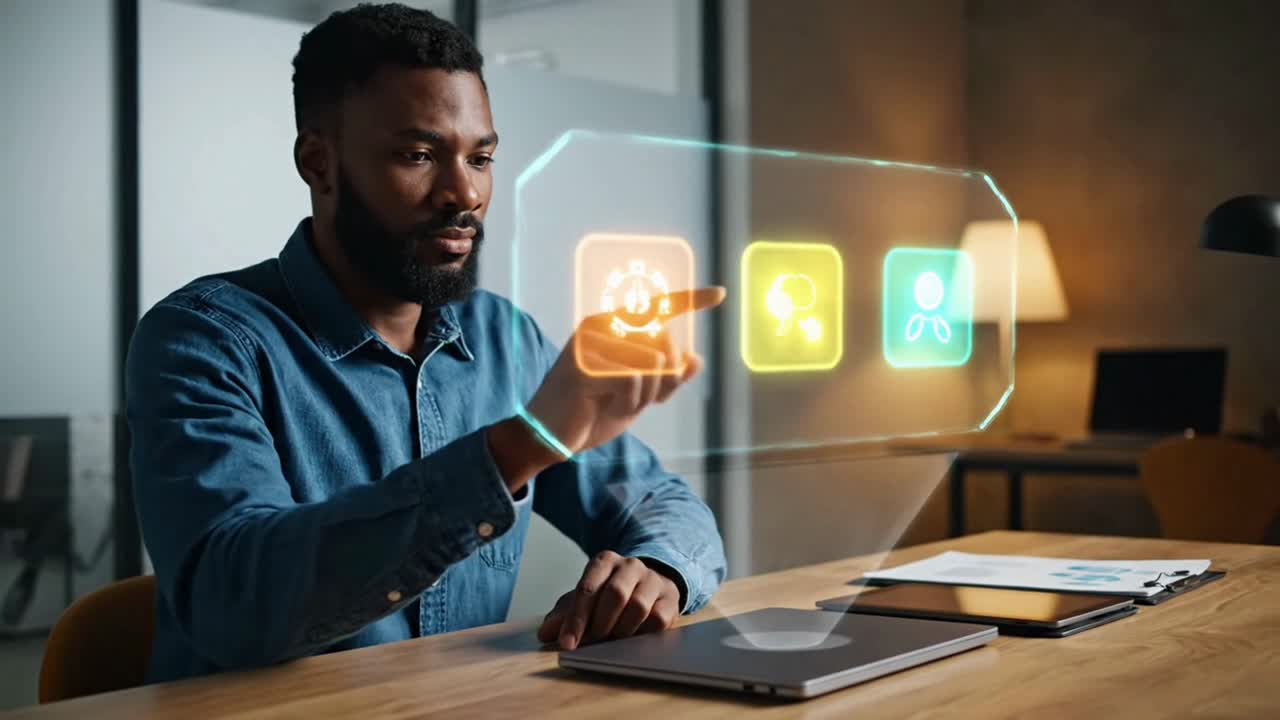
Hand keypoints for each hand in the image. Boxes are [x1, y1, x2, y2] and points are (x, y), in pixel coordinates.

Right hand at [489, 287, 725, 490]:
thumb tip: (696, 360)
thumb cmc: (591, 412)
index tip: (721, 294)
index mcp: (611, 326)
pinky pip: (633, 379)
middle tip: (646, 400)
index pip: (657, 307)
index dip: (690, 300)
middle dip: (666, 378)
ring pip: (652, 362)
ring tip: (619, 404)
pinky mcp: (585, 365)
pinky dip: (630, 402)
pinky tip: (609, 408)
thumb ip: (665, 377)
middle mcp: (600, 326)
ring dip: (646, 394)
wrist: (549, 437)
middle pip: (664, 340)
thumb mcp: (637, 396)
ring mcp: (590, 343)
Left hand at [537, 551, 681, 649]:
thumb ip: (563, 615)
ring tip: (613, 639)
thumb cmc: (609, 596)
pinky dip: (642, 632)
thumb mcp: (584, 601)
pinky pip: (658, 619)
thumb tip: (544, 634)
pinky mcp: (670, 598)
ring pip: (638, 605)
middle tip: (594, 640)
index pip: (587, 588)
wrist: (647, 587)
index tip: (567, 643)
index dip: (575, 619)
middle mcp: (630, 565)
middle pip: (615, 593)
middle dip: (601, 623)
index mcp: (604, 561)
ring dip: (622, 629)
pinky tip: (634, 637)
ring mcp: (653, 580)